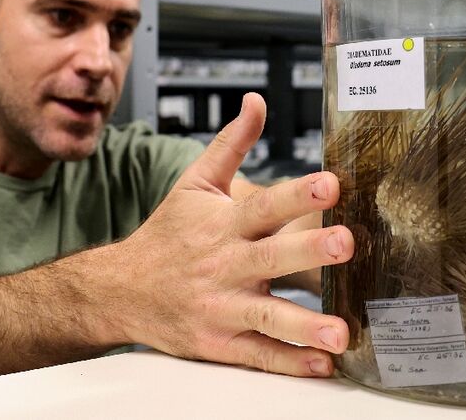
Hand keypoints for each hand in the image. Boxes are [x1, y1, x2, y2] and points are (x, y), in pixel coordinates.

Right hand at [112, 93, 353, 376]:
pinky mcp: (219, 343)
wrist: (119, 290)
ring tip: (341, 333)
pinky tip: (320, 366)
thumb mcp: (196, 183)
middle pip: (270, 256)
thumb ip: (232, 143)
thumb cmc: (167, 234)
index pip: (263, 205)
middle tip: (345, 244)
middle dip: (308, 251)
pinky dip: (289, 362)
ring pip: (268, 317)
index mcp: (223, 224)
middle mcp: (224, 265)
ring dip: (305, 325)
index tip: (330, 184)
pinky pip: (258, 354)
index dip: (296, 193)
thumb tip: (257, 100)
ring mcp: (221, 307)